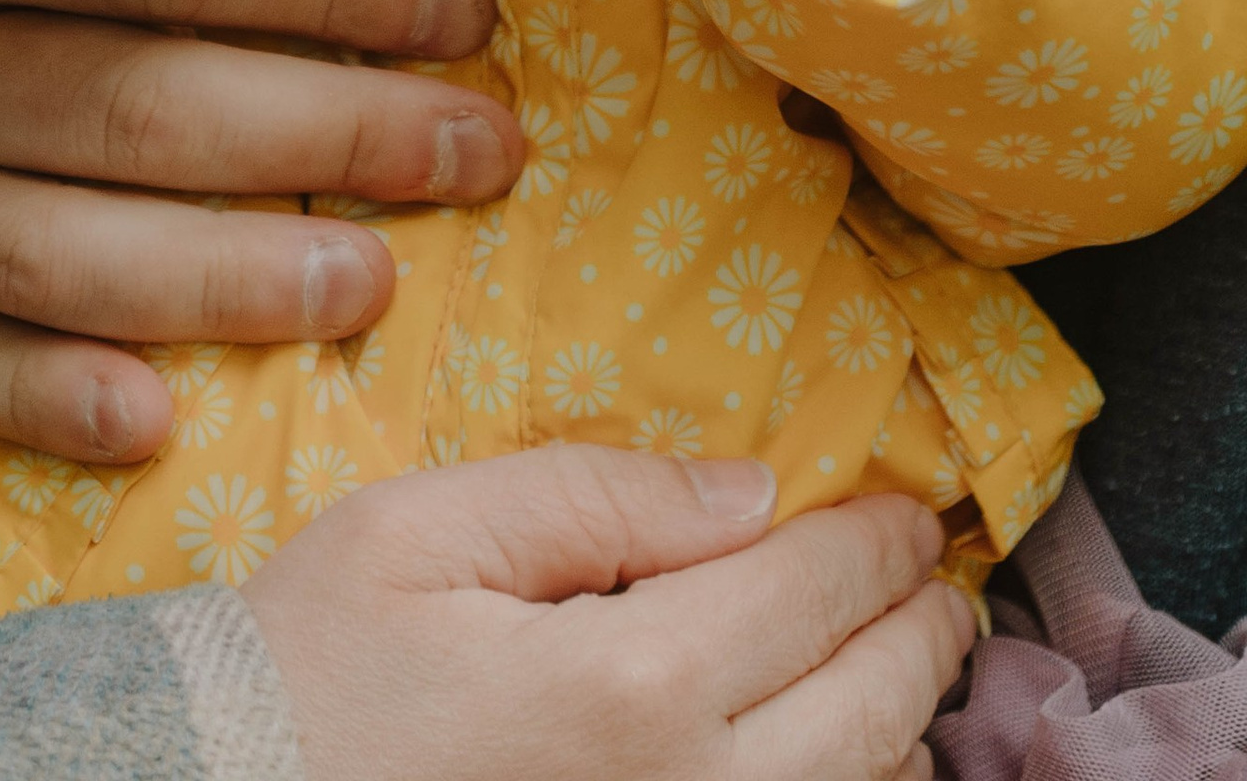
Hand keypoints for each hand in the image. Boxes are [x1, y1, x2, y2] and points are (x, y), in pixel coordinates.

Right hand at [249, 449, 970, 780]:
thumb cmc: (307, 669)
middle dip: (920, 630)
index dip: (876, 540)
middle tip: (940, 582)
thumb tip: (749, 492)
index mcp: (631, 685)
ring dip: (900, 726)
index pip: (810, 589)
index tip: (911, 509)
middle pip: (869, 708)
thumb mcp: (422, 535)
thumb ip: (594, 496)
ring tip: (905, 664)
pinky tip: (841, 763)